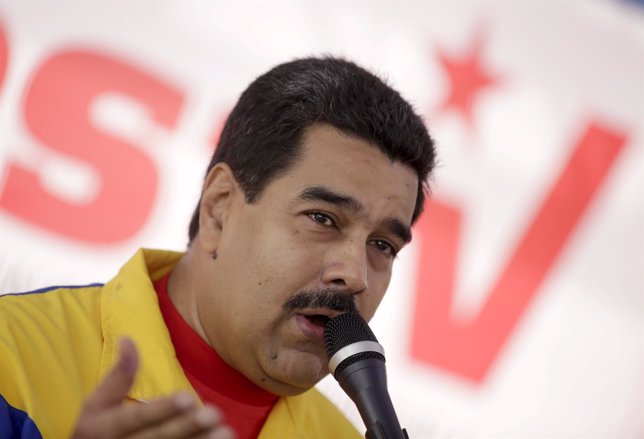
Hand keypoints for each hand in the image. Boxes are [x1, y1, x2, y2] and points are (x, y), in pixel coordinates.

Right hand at [71, 338, 235, 438]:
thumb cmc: (96, 430)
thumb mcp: (96, 404)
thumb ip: (117, 376)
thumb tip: (129, 338)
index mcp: (104, 429)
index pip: (136, 419)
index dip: (162, 409)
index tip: (187, 396)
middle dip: (187, 427)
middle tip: (214, 414)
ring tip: (226, 432)